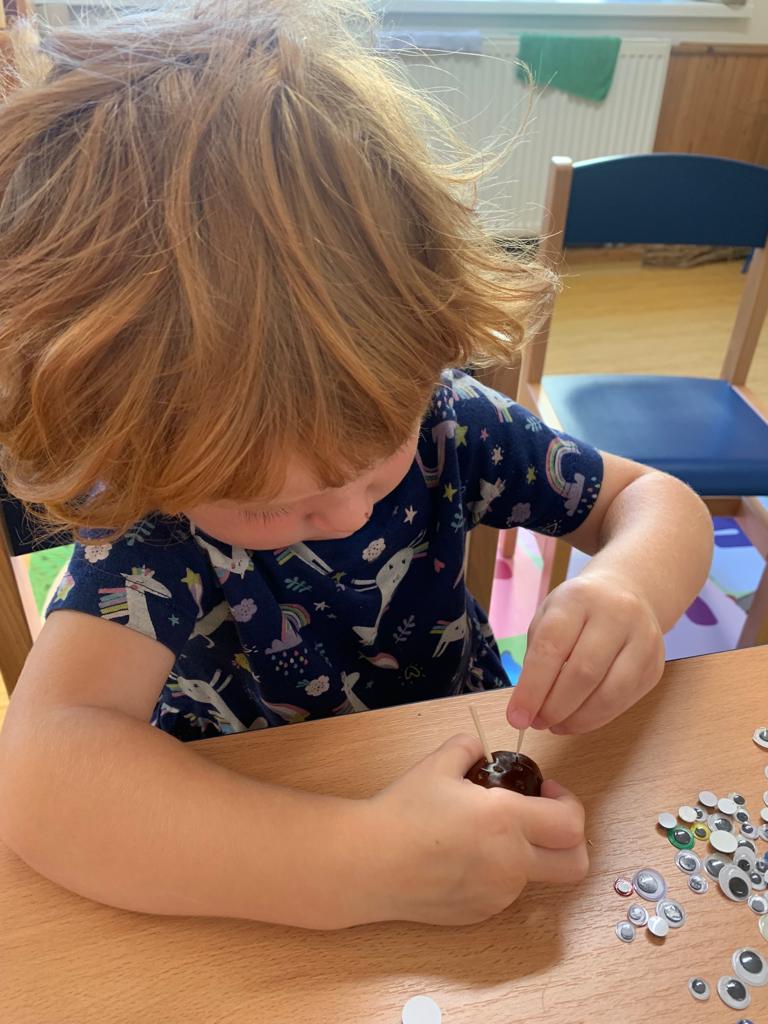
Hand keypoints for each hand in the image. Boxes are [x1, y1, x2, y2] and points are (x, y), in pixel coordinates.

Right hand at [362, 734, 587, 925]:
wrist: (368, 862)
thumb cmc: (402, 810)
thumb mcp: (437, 763)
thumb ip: (470, 747)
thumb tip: (482, 751)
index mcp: (506, 821)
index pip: (571, 822)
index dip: (568, 802)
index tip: (545, 790)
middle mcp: (511, 863)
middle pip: (576, 863)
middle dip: (572, 840)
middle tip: (544, 820)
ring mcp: (497, 895)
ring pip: (535, 875)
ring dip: (527, 853)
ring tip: (483, 834)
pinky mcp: (480, 914)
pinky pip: (504, 892)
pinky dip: (497, 872)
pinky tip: (462, 857)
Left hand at [507, 572, 665, 735]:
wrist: (626, 591)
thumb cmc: (578, 610)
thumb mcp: (549, 617)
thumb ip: (537, 657)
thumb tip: (528, 707)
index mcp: (578, 599)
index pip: (551, 647)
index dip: (532, 688)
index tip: (516, 718)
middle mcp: (616, 614)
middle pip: (583, 673)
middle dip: (554, 707)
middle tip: (536, 723)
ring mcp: (642, 640)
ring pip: (609, 693)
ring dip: (577, 719)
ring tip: (556, 725)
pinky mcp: (655, 665)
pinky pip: (624, 701)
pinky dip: (597, 718)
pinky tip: (578, 719)